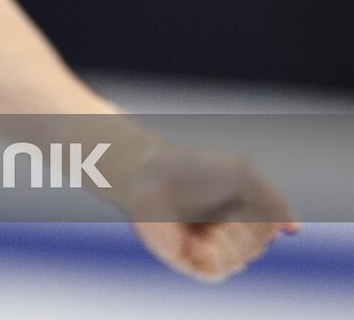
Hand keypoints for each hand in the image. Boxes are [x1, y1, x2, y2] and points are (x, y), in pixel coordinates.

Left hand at [122, 145, 298, 280]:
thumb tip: (294, 229)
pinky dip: (209, 258)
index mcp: (244, 208)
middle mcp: (228, 228)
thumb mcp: (242, 173)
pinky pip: (215, 272)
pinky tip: (194, 243)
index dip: (262, 219)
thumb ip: (275, 200)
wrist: (149, 176)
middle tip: (219, 215)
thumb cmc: (193, 169)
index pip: (271, 228)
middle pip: (255, 247)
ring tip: (204, 229)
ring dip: (223, 244)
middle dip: (240, 231)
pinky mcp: (190, 259)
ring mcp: (208, 245)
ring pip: (237, 261)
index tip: (245, 203)